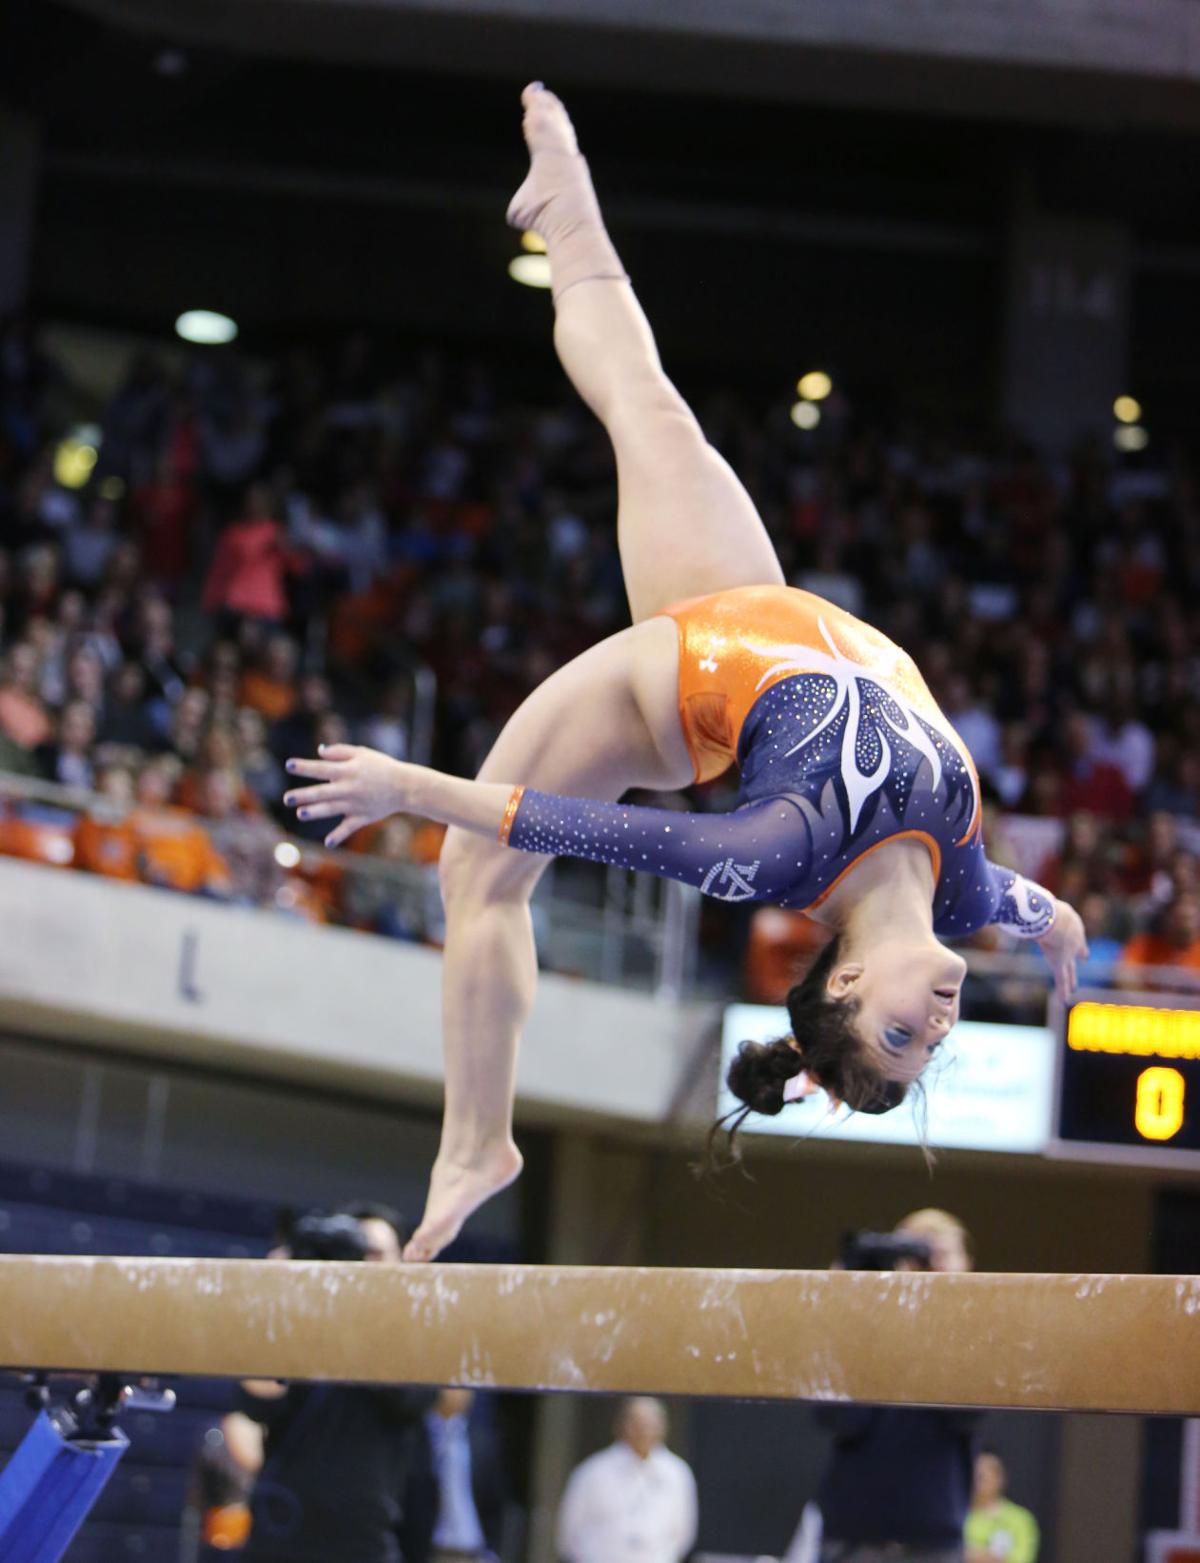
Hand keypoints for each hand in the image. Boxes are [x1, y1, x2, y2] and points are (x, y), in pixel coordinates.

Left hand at [283, 743, 409, 847]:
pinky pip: (349, 827)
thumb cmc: (382, 767)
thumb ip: (340, 752)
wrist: (405, 786)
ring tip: (300, 814)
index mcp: (348, 771)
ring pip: (332, 809)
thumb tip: (319, 751)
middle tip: (287, 798)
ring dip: (316, 812)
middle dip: (304, 795)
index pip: (322, 768)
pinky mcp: (363, 817)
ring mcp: (356, 804)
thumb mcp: (362, 754)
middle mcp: (349, 788)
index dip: (304, 767)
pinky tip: (328, 843)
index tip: (288, 765)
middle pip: (323, 792)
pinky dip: (339, 836)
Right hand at [1037, 896, 1088, 1000]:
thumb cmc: (1046, 907)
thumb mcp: (1041, 901)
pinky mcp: (1059, 962)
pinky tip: (1064, 1000)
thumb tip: (1011, 893)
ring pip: (1069, 969)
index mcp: (1070, 922)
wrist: (1056, 920)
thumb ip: (1030, 901)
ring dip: (1071, 979)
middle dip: (1080, 953)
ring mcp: (1068, 952)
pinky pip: (1062, 978)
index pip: (1072, 928)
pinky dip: (1062, 989)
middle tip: (1085, 957)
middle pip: (1076, 949)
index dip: (1072, 929)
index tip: (1075, 933)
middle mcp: (1073, 939)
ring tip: (1072, 989)